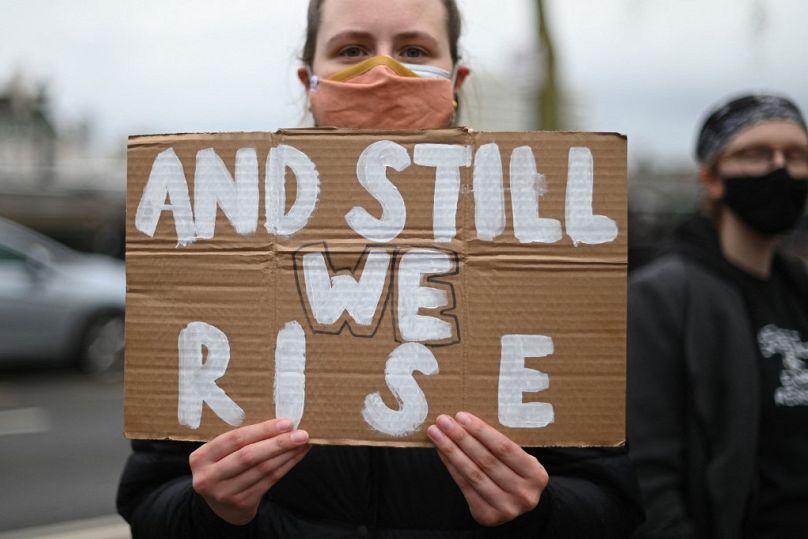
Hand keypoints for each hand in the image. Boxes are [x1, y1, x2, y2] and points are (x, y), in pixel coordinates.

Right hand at [189, 418, 309, 524]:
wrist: (219, 506)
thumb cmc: (224, 467)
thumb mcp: (220, 453)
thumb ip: (240, 440)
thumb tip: (280, 423)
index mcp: (201, 458)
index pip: (234, 439)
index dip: (262, 430)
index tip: (286, 423)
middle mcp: (209, 477)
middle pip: (249, 456)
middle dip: (278, 443)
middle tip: (301, 434)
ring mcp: (225, 493)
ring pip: (262, 470)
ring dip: (286, 455)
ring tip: (303, 443)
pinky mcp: (242, 504)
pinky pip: (269, 481)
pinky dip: (286, 466)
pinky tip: (297, 456)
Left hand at [427, 411, 548, 526]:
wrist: (517, 506)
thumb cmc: (515, 473)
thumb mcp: (520, 460)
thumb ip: (501, 446)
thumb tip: (465, 421)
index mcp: (536, 475)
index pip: (504, 448)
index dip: (481, 431)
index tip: (461, 416)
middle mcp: (524, 493)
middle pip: (486, 460)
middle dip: (461, 438)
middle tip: (443, 421)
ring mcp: (506, 508)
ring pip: (473, 473)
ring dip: (451, 451)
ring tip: (436, 434)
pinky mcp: (488, 516)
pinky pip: (464, 486)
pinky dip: (451, 466)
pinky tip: (442, 452)